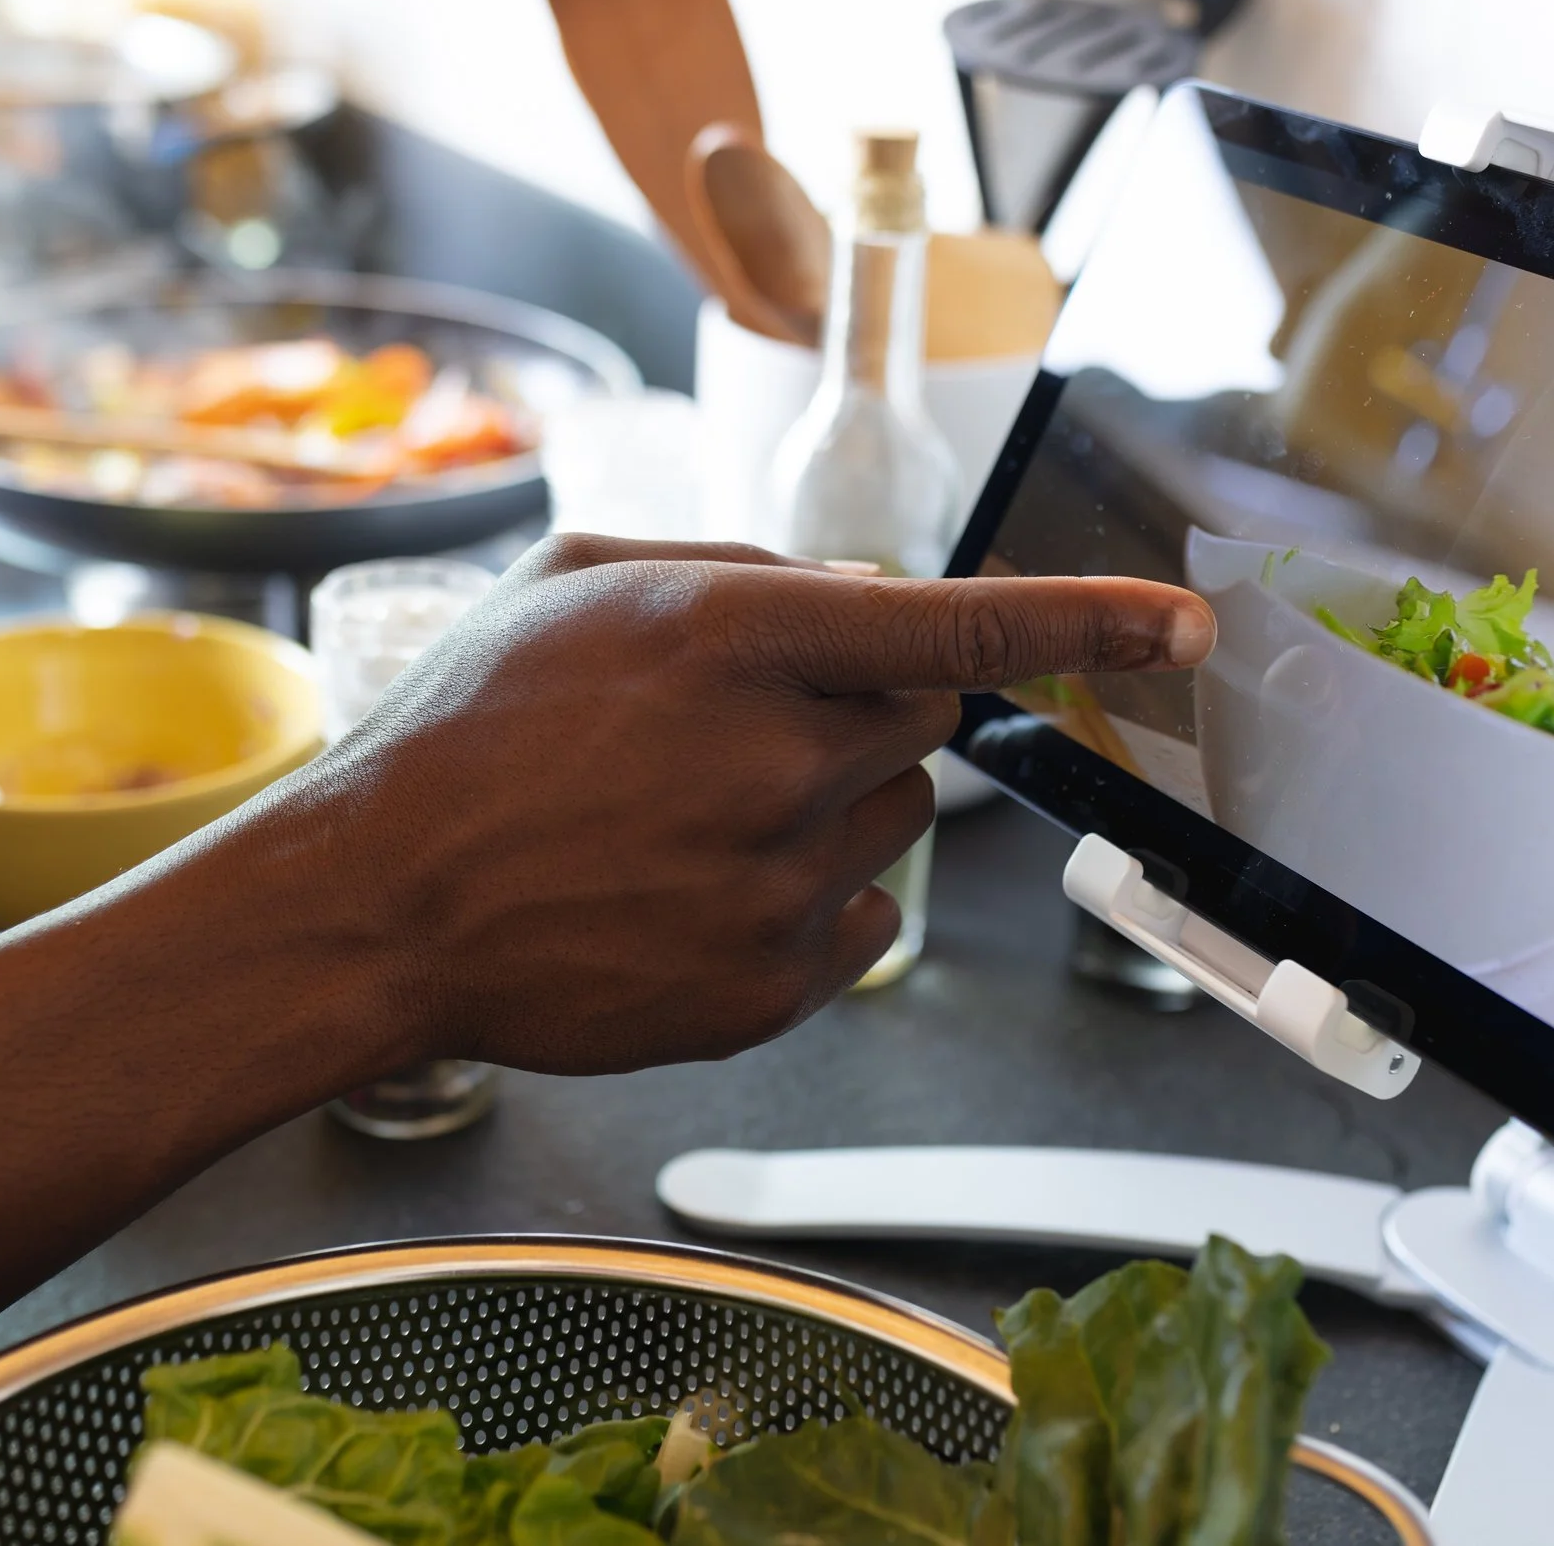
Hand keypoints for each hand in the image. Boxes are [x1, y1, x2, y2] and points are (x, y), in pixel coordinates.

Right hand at [273, 536, 1214, 1074]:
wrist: (375, 905)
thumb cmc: (464, 733)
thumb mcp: (579, 583)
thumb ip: (739, 568)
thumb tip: (861, 588)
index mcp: (734, 641)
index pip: (958, 628)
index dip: (1087, 619)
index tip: (1178, 623)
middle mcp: (775, 761)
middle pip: (929, 722)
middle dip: (864, 707)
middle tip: (744, 725)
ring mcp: (777, 884)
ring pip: (899, 820)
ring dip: (831, 802)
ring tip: (692, 814)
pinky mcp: (770, 985)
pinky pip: (865, 918)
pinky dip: (811, 894)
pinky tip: (697, 885)